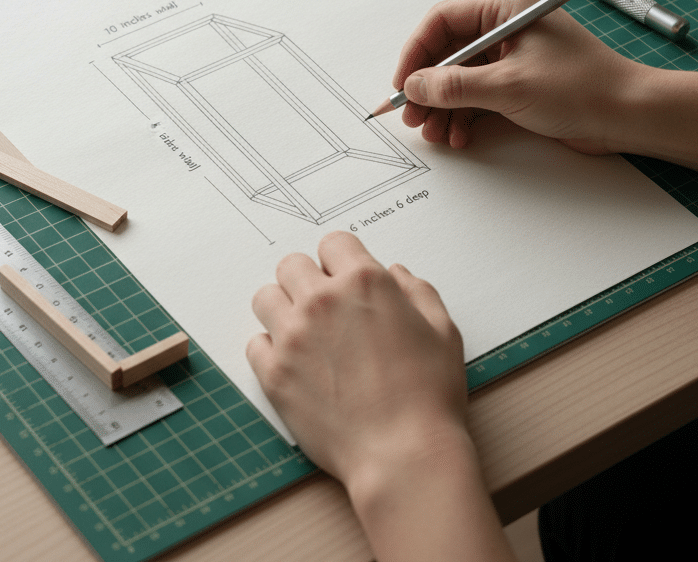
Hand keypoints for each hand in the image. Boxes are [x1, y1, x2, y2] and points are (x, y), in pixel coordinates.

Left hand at [247, 232, 516, 561]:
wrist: (404, 455)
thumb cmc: (429, 397)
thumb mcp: (442, 332)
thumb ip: (417, 291)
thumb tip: (396, 274)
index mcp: (364, 282)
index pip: (333, 243)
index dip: (342, 261)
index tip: (345, 281)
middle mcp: (322, 300)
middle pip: (291, 264)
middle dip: (307, 280)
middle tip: (324, 308)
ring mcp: (293, 336)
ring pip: (266, 297)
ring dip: (283, 309)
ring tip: (304, 334)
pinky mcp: (274, 372)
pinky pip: (255, 343)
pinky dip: (270, 351)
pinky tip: (295, 365)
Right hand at [391, 0, 639, 151]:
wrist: (629, 116)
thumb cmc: (581, 88)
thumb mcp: (508, 86)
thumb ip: (454, 86)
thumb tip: (414, 87)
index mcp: (505, 8)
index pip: (442, 22)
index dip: (416, 54)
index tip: (403, 84)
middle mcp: (505, 26)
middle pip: (447, 52)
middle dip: (428, 87)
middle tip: (412, 115)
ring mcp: (511, 55)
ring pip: (459, 78)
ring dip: (442, 106)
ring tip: (434, 133)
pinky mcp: (518, 82)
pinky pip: (476, 95)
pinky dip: (463, 115)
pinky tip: (458, 135)